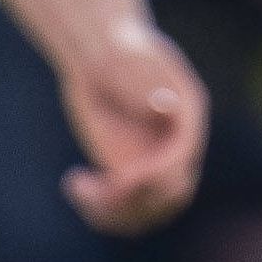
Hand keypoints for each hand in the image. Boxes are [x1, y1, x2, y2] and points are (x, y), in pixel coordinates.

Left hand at [59, 16, 206, 234]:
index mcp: (188, 116)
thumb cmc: (116, 48)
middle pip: (172, 194)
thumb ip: (142, 82)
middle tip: (94, 191)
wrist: (103, 54)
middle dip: (136, 202)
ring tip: (79, 189)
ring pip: (148, 210)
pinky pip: (123, 206)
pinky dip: (98, 207)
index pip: (182, 159)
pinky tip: (74, 181)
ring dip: (114, 213)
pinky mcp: (130, 169)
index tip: (120, 180)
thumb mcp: (127, 57)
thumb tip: (161, 107)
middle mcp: (178, 145)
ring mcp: (155, 160)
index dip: (155, 174)